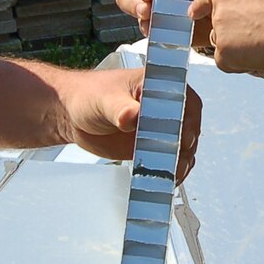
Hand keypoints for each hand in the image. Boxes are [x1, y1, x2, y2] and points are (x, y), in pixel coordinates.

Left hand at [58, 66, 203, 182]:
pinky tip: (167, 179)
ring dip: (181, 161)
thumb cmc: (90, 97)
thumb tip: (131, 116)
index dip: (186, 118)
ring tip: (172, 174)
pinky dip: (172, 171)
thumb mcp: (104, 100)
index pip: (183, 100)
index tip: (180, 135)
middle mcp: (167, 105)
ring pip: (184, 146)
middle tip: (174, 160)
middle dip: (184, 144)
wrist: (74, 115)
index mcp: (159, 84)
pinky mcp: (155, 147)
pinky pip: (171, 160)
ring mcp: (163, 127)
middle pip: (188, 126)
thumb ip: (119, 108)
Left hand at [191, 0, 263, 74]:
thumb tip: (246, 3)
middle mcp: (220, 1)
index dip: (201, 6)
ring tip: (261, 44)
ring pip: (221, 41)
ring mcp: (219, 25)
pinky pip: (225, 61)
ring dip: (235, 47)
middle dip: (232, 30)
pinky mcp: (223, 49)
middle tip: (257, 34)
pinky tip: (258, 56)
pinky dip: (238, 63)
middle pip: (217, 22)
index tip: (195, 13)